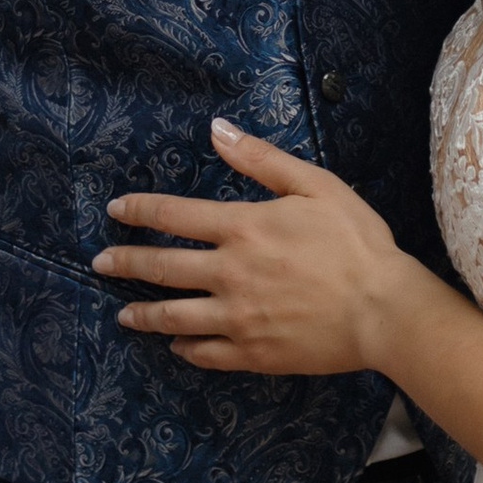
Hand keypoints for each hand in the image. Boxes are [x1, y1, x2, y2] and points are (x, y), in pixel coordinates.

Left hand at [95, 119, 413, 375]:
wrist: (382, 309)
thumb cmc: (356, 242)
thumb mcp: (315, 184)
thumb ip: (261, 159)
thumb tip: (217, 129)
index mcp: (242, 228)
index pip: (173, 215)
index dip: (139, 209)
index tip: (115, 210)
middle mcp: (229, 274)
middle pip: (161, 267)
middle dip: (125, 261)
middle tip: (99, 262)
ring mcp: (237, 318)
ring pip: (173, 315)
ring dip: (143, 312)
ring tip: (123, 312)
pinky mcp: (253, 353)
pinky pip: (206, 352)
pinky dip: (184, 348)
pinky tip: (176, 345)